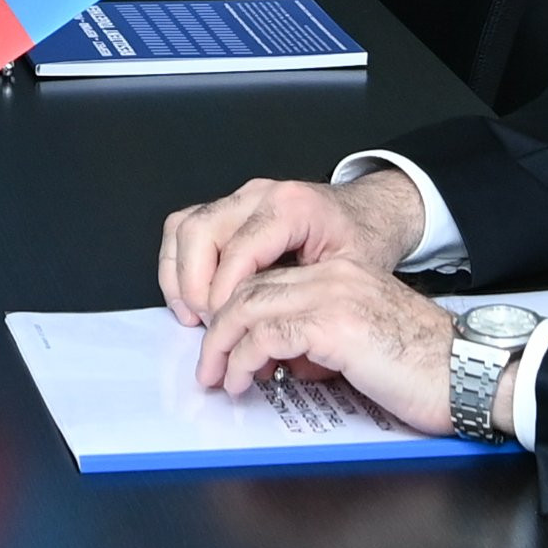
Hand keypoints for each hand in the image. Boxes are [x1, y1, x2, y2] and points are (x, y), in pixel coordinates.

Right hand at [156, 172, 423, 322]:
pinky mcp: (228, 209)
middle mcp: (258, 194)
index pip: (238, 250)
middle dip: (195, 287)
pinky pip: (184, 228)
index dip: (223, 296)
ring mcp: (239, 198)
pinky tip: (191, 300)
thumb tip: (273, 353)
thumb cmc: (363, 242)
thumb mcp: (353, 275)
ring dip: (180, 277)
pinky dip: (178, 265)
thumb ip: (311, 308)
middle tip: (208, 328)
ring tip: (194, 318)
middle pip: (200, 232)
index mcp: (291, 206)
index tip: (223, 332)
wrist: (369, 213)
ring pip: (184, 228)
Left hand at [190, 256, 466, 432]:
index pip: (269, 282)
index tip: (224, 349)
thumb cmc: (428, 370)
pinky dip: (244, 359)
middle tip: (208, 366)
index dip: (237, 316)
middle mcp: (334, 276)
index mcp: (342, 275)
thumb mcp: (364, 346)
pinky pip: (266, 334)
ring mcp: (333, 295)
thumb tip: (281, 363)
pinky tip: (242, 381)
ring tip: (217, 378)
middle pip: (249, 290)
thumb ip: (323, 342)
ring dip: (222, 346)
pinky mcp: (334, 324)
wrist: (473, 375)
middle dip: (219, 329)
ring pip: (248, 307)